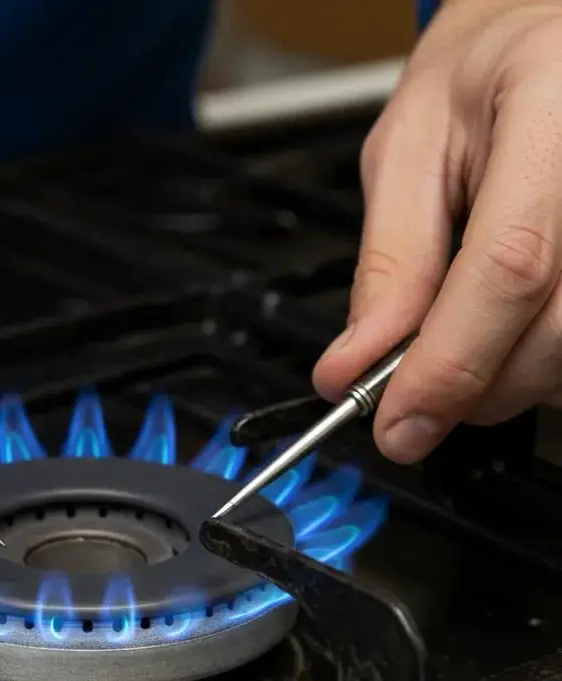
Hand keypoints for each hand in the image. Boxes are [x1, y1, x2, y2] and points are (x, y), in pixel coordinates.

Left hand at [313, 0, 561, 463]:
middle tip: (415, 395)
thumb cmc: (483, 78)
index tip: (397, 424)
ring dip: (510, 381)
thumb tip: (353, 368)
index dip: (449, 363)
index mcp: (551, 104)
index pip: (508, 266)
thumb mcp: (407, 153)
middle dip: (473, 387)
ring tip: (464, 345)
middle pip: (556, 326)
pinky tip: (512, 335)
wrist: (548, 40)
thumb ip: (388, 265)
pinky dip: (542, 363)